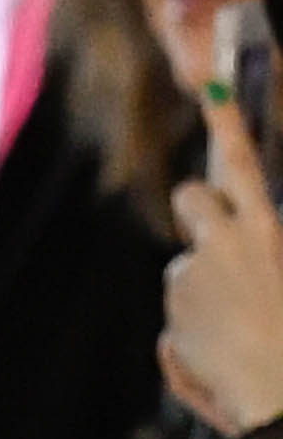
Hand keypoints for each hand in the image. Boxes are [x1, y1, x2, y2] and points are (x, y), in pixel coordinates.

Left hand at [166, 65, 282, 436]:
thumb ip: (266, 240)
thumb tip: (252, 228)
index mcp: (266, 231)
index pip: (243, 161)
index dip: (227, 120)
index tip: (211, 85)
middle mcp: (223, 246)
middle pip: (192, 198)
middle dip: (199, 209)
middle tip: (220, 239)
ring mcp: (190, 282)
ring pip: (187, 266)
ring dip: (205, 285)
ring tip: (242, 324)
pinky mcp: (171, 319)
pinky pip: (180, 314)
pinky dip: (196, 329)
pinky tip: (226, 352)